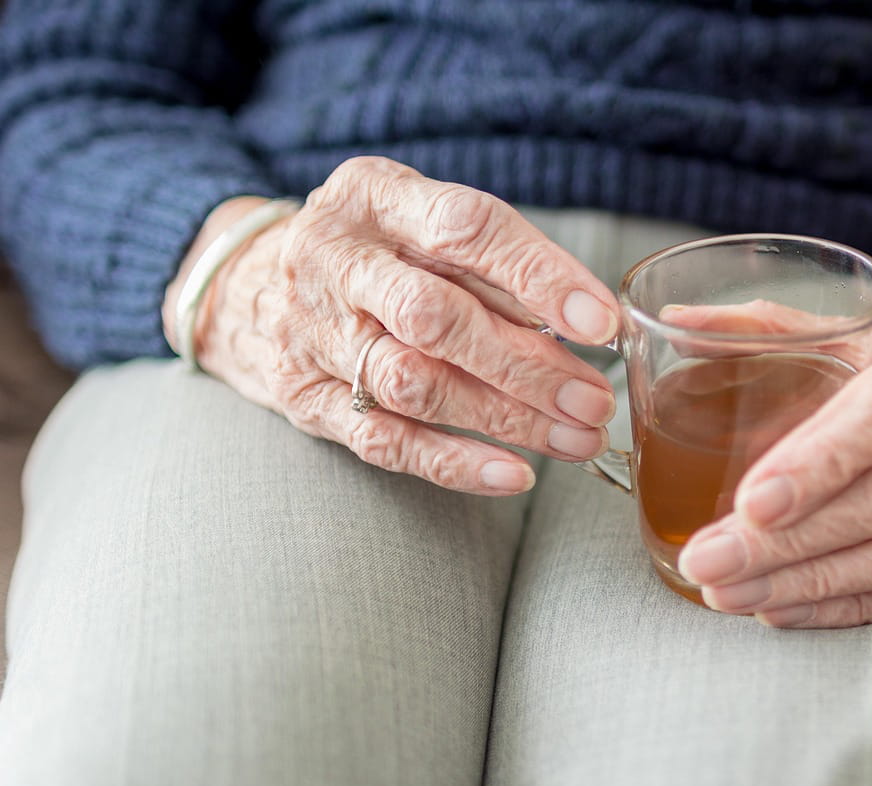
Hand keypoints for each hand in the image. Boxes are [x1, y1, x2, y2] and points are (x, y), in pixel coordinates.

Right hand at [162, 156, 619, 494]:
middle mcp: (334, 260)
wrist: (242, 286)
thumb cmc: (370, 252)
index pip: (465, 228)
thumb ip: (491, 262)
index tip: (602, 322)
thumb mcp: (416, 220)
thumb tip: (588, 321)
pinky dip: (455, 462)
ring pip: (415, 385)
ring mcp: (312, 334)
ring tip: (578, 439)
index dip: (540, 276)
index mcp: (372, 196)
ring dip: (506, 418)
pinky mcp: (304, 399)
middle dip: (529, 365)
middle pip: (437, 318)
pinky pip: (384, 440)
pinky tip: (515, 474)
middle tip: (596, 399)